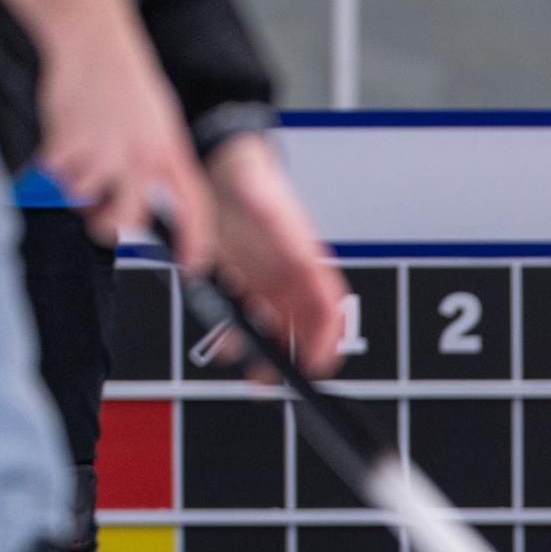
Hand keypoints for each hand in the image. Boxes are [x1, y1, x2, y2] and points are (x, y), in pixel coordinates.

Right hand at [0, 0, 214, 270]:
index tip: (192, 267)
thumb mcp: (160, 125)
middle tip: (102, 219)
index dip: (195, 243)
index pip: (193, 209)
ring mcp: (105, 150)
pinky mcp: (69, 141)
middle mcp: (142, 157)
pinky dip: (51, 164)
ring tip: (83, 152)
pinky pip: (53, 176)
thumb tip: (151, 209)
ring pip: (81, 198)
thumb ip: (159, 166)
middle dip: (108, 228)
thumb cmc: (126, 85)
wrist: (94, 40)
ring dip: (75, 183)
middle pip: (125, 221)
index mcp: (171, 154)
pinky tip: (64, 137)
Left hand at [208, 134, 350, 378]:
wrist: (220, 169)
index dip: (327, 340)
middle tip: (277, 381)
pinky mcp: (242, 282)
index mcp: (306, 261)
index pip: (330, 310)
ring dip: (265, 354)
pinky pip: (244, 318)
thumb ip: (276, 223)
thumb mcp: (263, 200)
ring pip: (274, 328)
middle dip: (293, 359)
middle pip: (302, 328)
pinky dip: (236, 336)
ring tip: (253, 374)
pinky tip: (225, 346)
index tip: (315, 366)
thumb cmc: (250, 182)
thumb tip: (294, 249)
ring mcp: (267, 282)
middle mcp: (290, 278)